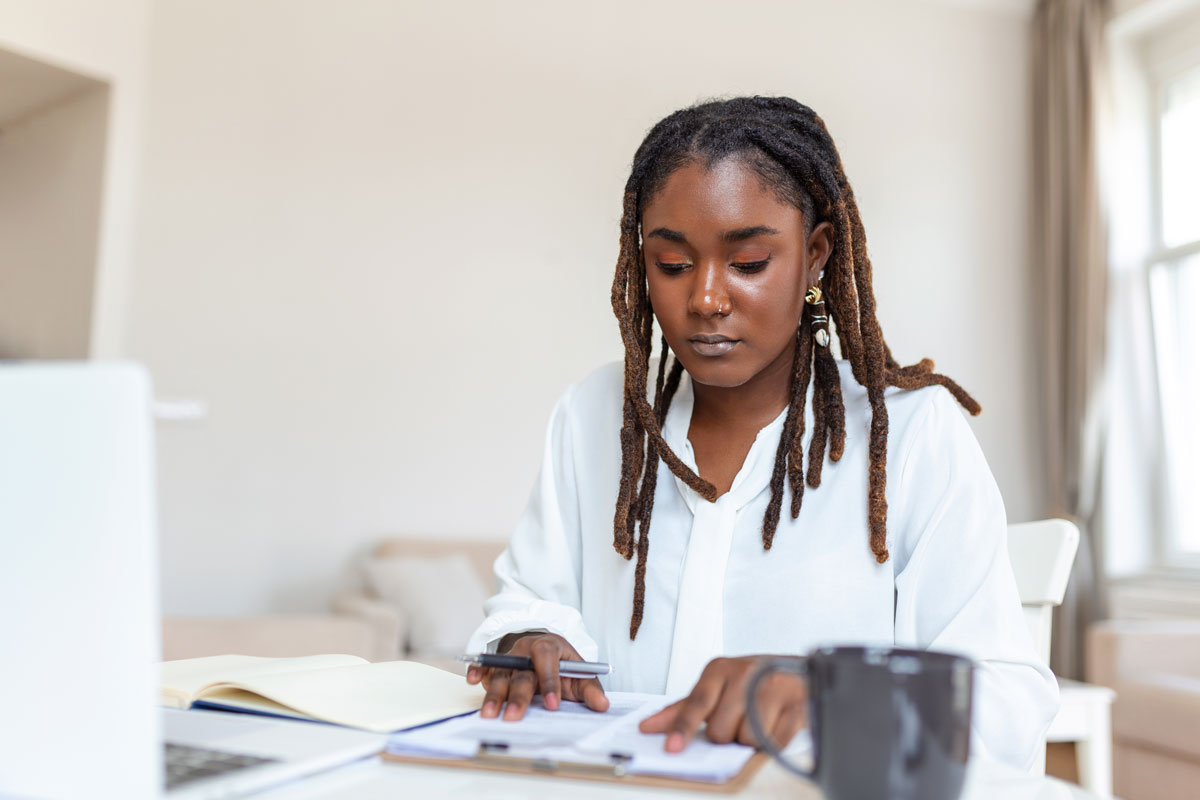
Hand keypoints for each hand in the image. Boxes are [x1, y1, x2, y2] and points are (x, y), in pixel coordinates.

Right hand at [465, 632, 609, 720]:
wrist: (545, 648)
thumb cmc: (563, 664)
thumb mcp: (580, 674)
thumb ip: (590, 690)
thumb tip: (603, 705)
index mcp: (550, 646)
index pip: (547, 660)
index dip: (550, 682)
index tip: (552, 706)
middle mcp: (526, 649)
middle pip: (521, 671)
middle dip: (518, 696)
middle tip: (514, 717)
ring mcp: (509, 656)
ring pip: (500, 674)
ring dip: (494, 694)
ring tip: (490, 715)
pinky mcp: (496, 663)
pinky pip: (484, 666)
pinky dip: (477, 671)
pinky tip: (473, 682)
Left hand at [638, 656, 806, 751]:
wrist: (798, 671)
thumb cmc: (752, 681)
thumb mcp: (716, 686)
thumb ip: (684, 708)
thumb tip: (649, 726)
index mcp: (719, 669)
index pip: (696, 703)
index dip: (683, 728)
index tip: (672, 748)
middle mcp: (745, 674)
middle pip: (721, 730)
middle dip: (728, 734)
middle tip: (739, 720)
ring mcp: (773, 687)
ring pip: (747, 739)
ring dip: (752, 740)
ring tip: (760, 720)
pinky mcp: (797, 704)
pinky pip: (775, 742)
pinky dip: (773, 743)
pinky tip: (776, 725)